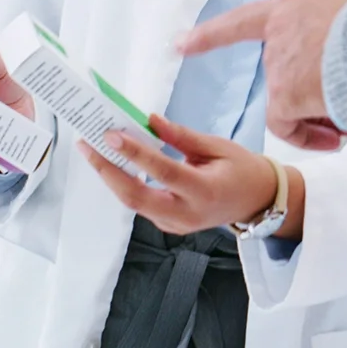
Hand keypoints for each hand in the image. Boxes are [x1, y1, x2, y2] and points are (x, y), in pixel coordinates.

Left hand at [78, 113, 302, 237]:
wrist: (259, 202)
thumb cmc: (242, 169)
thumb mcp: (217, 146)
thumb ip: (181, 136)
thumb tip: (149, 121)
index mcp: (204, 191)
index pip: (162, 171)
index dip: (134, 153)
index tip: (111, 134)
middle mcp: (187, 213)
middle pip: (136, 197)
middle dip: (107, 171)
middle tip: (88, 146)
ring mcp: (176, 225)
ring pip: (135, 203)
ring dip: (112, 177)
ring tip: (95, 151)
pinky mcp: (170, 226)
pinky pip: (142, 206)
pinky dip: (126, 185)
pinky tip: (116, 165)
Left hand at [178, 0, 346, 150]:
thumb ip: (331, 38)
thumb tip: (336, 69)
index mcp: (293, 8)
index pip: (242, 21)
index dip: (211, 35)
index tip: (179, 44)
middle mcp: (279, 32)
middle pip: (284, 75)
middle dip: (310, 96)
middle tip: (344, 105)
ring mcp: (279, 65)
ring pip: (291, 104)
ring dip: (320, 116)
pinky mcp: (284, 95)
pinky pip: (290, 126)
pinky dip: (311, 137)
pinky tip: (337, 137)